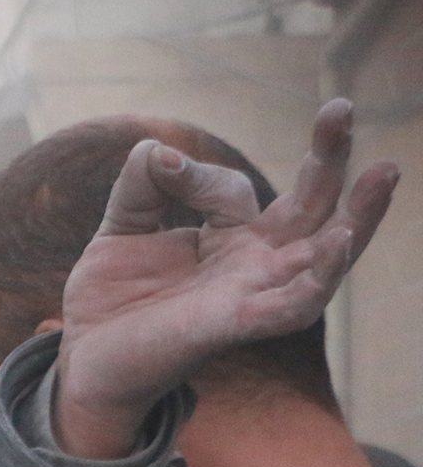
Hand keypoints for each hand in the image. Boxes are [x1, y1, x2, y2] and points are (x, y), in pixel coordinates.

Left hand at [54, 98, 398, 457]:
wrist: (82, 359)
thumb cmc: (110, 298)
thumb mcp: (122, 227)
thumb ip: (143, 184)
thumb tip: (161, 150)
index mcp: (230, 239)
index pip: (234, 190)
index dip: (194, 173)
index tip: (161, 163)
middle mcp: (252, 265)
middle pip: (311, 209)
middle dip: (331, 160)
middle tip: (341, 107)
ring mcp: (249, 295)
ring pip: (324, 258)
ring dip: (358, 219)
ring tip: (384, 175)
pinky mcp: (234, 325)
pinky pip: (292, 304)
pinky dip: (319, 276)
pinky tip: (338, 243)